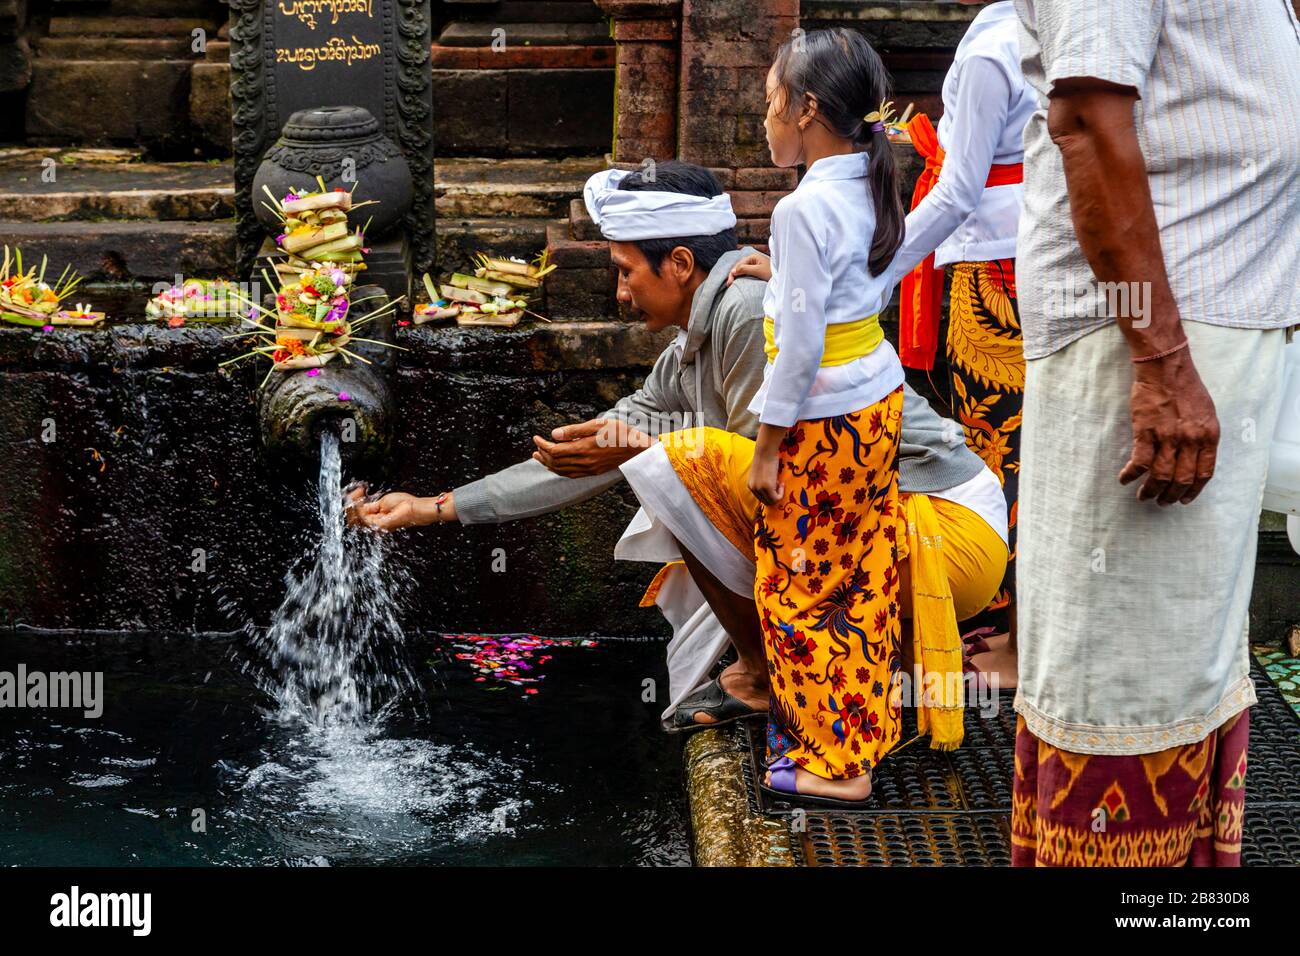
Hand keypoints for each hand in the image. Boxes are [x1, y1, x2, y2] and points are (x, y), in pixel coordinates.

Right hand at [347, 485, 442, 530]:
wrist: (415, 507)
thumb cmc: (405, 504)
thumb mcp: (383, 502)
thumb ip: (371, 507)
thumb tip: (360, 507)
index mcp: (376, 520)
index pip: (358, 515)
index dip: (354, 503)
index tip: (358, 491)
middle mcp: (375, 525)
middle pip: (354, 518)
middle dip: (352, 502)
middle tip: (356, 492)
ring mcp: (377, 525)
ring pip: (356, 518)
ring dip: (354, 502)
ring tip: (358, 492)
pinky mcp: (380, 524)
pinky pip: (362, 517)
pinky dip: (358, 505)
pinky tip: (360, 496)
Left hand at [532, 418, 651, 476]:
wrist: (638, 449)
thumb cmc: (620, 433)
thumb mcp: (598, 424)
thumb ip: (574, 430)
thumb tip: (554, 434)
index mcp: (583, 448)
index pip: (555, 450)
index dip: (542, 445)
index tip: (536, 438)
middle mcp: (584, 461)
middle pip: (556, 461)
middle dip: (542, 454)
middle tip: (536, 446)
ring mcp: (589, 469)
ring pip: (561, 470)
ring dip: (548, 464)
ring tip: (539, 457)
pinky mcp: (593, 472)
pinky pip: (571, 475)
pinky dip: (560, 471)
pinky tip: (557, 466)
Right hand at [727, 252, 771, 285]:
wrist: (782, 277)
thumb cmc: (771, 273)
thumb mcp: (757, 271)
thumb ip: (745, 269)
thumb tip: (733, 271)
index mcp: (753, 256)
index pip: (739, 264)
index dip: (733, 273)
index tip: (730, 282)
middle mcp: (753, 259)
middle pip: (739, 266)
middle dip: (734, 275)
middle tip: (729, 284)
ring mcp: (755, 265)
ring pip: (742, 270)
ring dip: (737, 276)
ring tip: (731, 284)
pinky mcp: (757, 270)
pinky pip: (746, 272)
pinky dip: (742, 277)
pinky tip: (738, 282)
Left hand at [747, 429, 784, 505]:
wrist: (766, 450)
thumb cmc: (765, 458)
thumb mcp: (761, 473)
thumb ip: (762, 482)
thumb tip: (772, 489)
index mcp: (750, 485)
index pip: (761, 498)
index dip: (770, 493)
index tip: (776, 484)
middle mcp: (753, 488)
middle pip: (766, 502)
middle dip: (775, 495)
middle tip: (779, 484)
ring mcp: (759, 488)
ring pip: (771, 501)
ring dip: (778, 494)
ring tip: (780, 483)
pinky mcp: (767, 487)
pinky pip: (776, 498)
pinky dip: (781, 493)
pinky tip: (781, 482)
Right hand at [1118, 349, 1219, 504]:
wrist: (1166, 368)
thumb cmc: (1186, 387)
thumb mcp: (1206, 413)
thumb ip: (1202, 437)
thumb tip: (1195, 458)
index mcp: (1208, 436)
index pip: (1204, 473)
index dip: (1193, 491)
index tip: (1184, 499)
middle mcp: (1190, 440)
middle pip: (1182, 479)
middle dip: (1171, 496)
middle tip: (1161, 502)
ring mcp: (1168, 437)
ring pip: (1160, 476)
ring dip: (1150, 490)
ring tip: (1143, 496)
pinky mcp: (1146, 432)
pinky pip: (1139, 462)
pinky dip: (1131, 474)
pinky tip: (1125, 479)